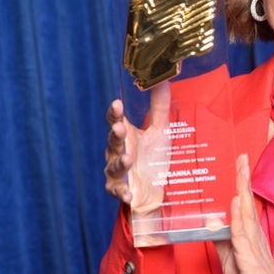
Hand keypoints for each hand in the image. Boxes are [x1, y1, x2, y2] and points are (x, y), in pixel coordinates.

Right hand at [104, 83, 171, 214]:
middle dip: (115, 135)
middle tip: (119, 128)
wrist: (154, 191)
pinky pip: (118, 191)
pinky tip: (128, 194)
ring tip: (127, 159)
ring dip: (119, 162)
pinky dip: (122, 192)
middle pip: (113, 142)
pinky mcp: (121, 190)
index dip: (114, 113)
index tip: (117, 103)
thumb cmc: (153, 158)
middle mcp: (118, 152)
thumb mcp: (161, 131)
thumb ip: (159, 107)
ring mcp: (117, 172)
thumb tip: (161, 79)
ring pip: (113, 166)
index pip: (116, 121)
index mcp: (127, 136)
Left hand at [215, 154, 273, 273]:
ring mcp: (253, 246)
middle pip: (247, 203)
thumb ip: (221, 239)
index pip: (245, 203)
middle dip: (244, 179)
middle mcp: (253, 235)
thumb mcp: (229, 257)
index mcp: (250, 233)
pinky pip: (241, 236)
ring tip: (239, 174)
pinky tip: (235, 205)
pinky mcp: (248, 258)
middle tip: (242, 158)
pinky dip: (238, 219)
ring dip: (242, 192)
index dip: (243, 183)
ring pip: (246, 214)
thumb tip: (211, 220)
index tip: (241, 163)